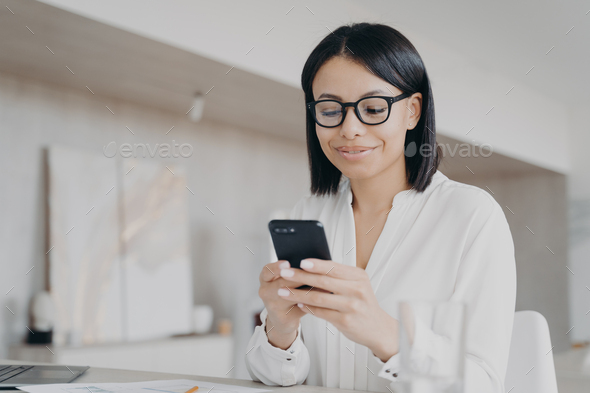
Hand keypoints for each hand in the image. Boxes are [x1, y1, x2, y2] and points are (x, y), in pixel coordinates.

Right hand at [258, 260, 323, 349]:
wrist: (282, 318)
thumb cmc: (287, 292)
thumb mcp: (284, 280)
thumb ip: (294, 271)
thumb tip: (313, 263)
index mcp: (265, 279)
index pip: (267, 270)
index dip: (277, 267)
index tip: (287, 263)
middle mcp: (265, 292)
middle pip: (281, 283)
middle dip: (298, 277)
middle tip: (313, 271)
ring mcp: (272, 306)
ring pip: (292, 295)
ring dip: (309, 288)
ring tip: (324, 282)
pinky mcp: (283, 318)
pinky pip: (300, 307)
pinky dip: (312, 300)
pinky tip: (323, 295)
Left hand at [277, 258, 398, 361]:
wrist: (378, 328)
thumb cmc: (363, 304)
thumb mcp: (357, 285)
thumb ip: (339, 276)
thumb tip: (311, 267)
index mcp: (358, 276)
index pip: (333, 267)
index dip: (315, 264)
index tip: (300, 261)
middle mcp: (356, 289)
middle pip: (323, 280)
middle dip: (300, 276)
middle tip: (285, 273)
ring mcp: (351, 306)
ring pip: (319, 297)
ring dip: (298, 294)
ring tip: (284, 291)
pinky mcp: (345, 321)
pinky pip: (321, 312)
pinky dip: (308, 308)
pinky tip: (299, 304)